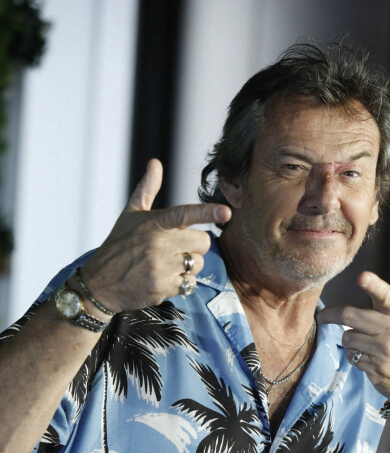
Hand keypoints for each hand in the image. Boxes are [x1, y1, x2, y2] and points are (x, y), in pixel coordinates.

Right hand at [81, 159, 230, 312]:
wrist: (100, 284)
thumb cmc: (118, 246)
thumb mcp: (130, 215)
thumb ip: (147, 190)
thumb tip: (155, 163)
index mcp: (152, 223)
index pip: (184, 214)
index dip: (207, 212)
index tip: (226, 212)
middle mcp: (157, 244)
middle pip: (202, 242)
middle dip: (195, 246)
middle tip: (176, 249)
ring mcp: (160, 267)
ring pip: (198, 264)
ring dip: (189, 266)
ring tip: (167, 265)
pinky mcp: (162, 288)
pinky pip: (189, 283)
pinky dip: (181, 284)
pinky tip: (164, 280)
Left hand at [317, 258, 389, 399]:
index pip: (386, 295)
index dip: (374, 285)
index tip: (362, 277)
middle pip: (350, 315)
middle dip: (331, 314)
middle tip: (323, 315)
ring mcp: (383, 350)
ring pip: (347, 336)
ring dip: (349, 338)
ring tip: (362, 341)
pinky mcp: (375, 367)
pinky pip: (351, 355)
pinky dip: (353, 355)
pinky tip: (366, 356)